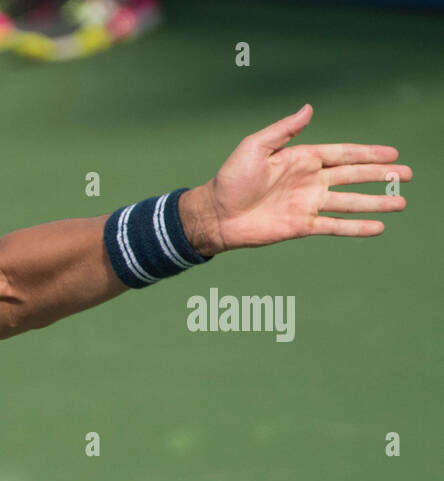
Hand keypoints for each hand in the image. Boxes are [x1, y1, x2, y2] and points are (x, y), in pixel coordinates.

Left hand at [180, 104, 411, 255]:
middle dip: (381, 175)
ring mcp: (308, 204)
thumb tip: (309, 108)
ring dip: (376, 202)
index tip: (393, 153)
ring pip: (350, 201)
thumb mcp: (255, 147)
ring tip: (401, 202)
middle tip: (409, 175)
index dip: (368, 154)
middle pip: (354, 176)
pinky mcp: (302, 225)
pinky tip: (377, 227)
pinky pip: (335, 226)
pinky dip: (356, 228)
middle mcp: (310, 181)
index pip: (343, 154)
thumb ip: (283, 130)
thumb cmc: (230, 179)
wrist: (216, 215)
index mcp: (302, 158)